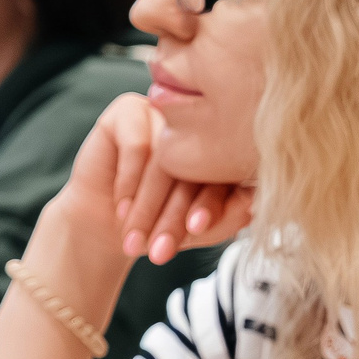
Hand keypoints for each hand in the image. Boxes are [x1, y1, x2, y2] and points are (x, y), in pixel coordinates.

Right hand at [61, 93, 255, 266]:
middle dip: (177, 213)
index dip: (214, 205)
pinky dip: (129, 182)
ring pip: (165, 158)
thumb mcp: (196, 230)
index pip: (228, 174)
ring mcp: (165, 114)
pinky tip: (122, 208)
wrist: (105, 222)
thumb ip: (228, 217)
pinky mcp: (129, 110)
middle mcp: (199, 126)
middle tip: (161, 248)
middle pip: (196, 167)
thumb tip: (252, 203)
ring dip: (149, 205)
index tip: (196, 231)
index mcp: (226, 149)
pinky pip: (136, 144)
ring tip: (135, 239)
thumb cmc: (159, 224)